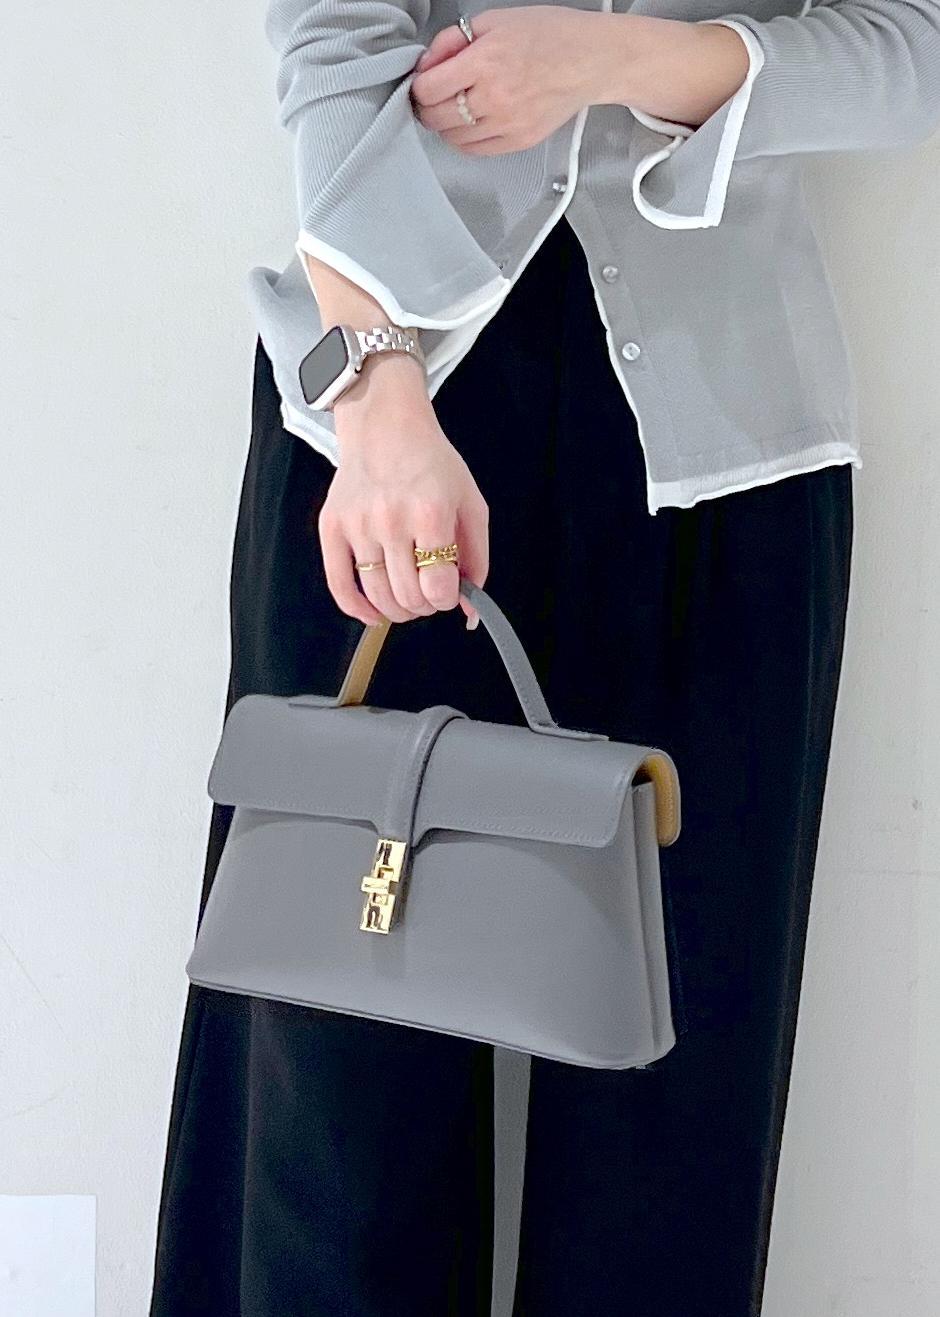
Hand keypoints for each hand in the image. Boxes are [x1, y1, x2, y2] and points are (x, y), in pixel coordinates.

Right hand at [318, 377, 488, 630]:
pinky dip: (358, 609)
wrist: (386, 427)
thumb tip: (471, 608)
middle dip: (425, 605)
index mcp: (430, 514)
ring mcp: (358, 525)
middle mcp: (391, 521)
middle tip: (429, 591)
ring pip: (378, 596)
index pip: (437, 587)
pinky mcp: (332, 527)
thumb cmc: (432, 464)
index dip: (447, 599)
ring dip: (398, 610)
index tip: (448, 591)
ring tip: (407, 598)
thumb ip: (477, 558)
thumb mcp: (470, 504)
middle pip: (408, 597)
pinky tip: (374, 613)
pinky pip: (339, 585)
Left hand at [410, 8, 750, 153]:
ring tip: (456, 107)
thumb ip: (453, 41)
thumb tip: (427, 65)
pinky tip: (472, 122)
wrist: (592, 60)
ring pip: (453, 138)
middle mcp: (496, 98)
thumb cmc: (549, 35)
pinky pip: (476, 150)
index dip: (419, 86)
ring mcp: (508, 124)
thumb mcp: (494, 20)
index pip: (429, 89)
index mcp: (487, 61)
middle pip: (437, 118)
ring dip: (446, 125)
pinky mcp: (519, 142)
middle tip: (433, 97)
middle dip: (428, 107)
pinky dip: (465, 140)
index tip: (423, 82)